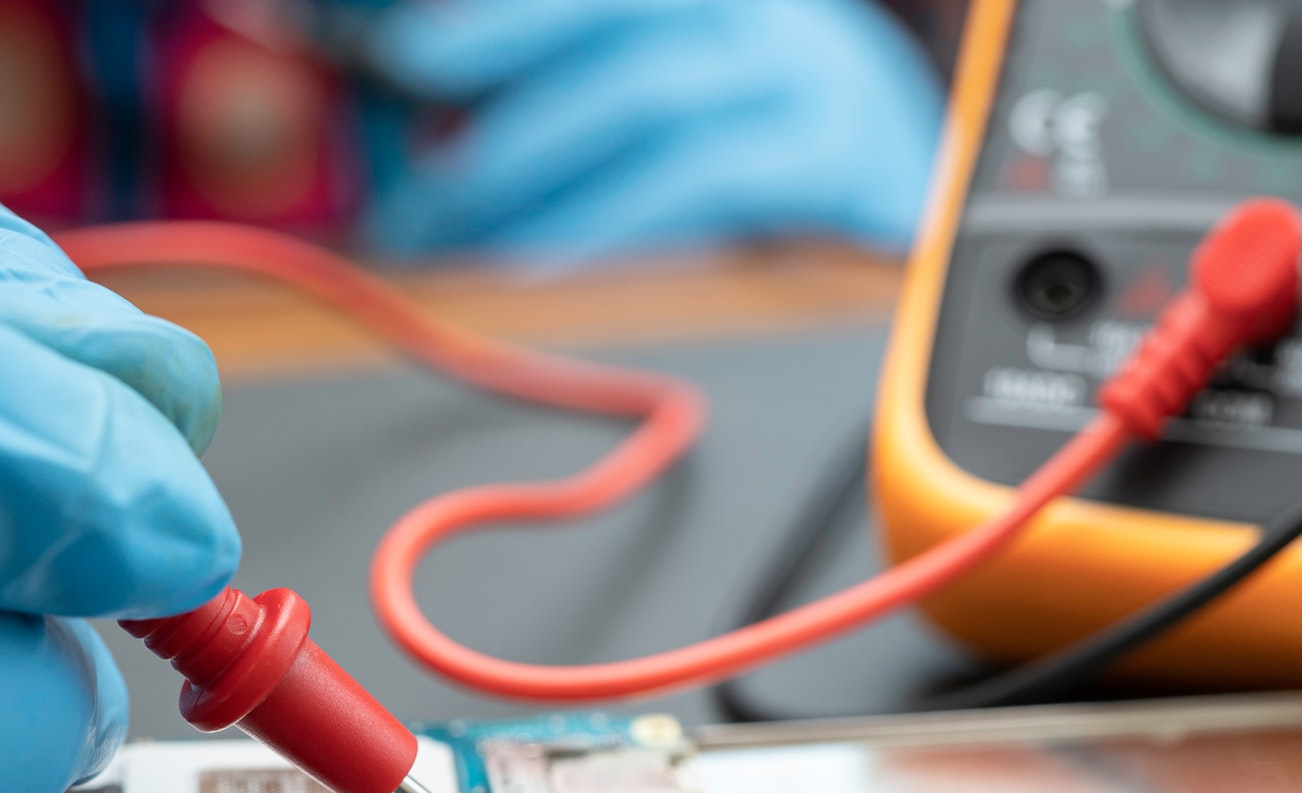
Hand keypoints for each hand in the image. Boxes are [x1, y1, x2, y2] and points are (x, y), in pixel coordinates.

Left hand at [350, 0, 944, 259]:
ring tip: (446, 209)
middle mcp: (742, 7)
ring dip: (530, 154)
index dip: (488, 13)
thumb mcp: (640, 75)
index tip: (384, 27)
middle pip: (612, 4)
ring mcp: (792, 70)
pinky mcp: (824, 151)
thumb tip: (390, 110)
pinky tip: (536, 258)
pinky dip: (606, 217)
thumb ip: (536, 81)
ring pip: (648, 90)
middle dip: (491, 35)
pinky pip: (703, 177)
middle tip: (397, 72)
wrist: (917, 170)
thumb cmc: (747, 126)